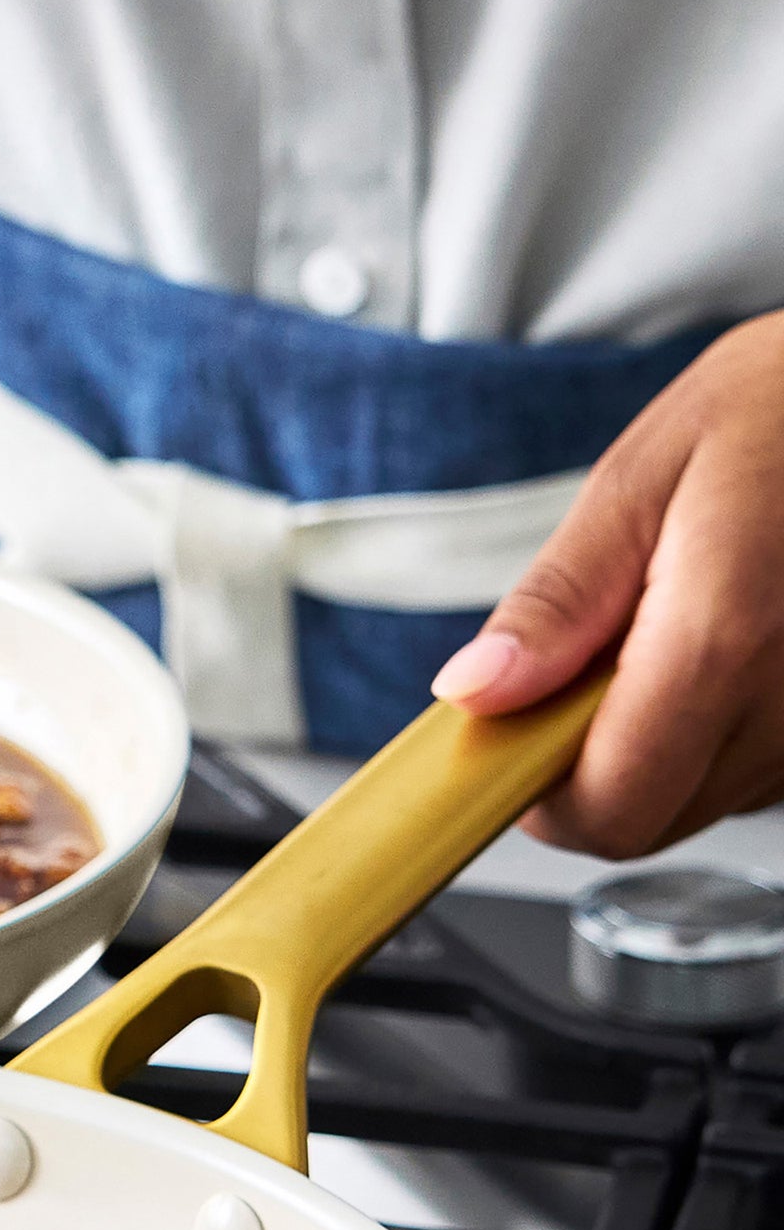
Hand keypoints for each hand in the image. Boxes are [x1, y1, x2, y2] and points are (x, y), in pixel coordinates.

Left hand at [432, 311, 783, 855]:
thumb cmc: (776, 410)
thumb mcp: (640, 479)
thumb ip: (557, 600)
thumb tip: (476, 690)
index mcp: (723, 641)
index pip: (609, 808)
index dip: (538, 797)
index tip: (508, 740)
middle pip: (648, 819)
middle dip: (588, 766)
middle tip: (580, 666)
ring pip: (698, 801)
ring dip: (653, 745)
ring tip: (663, 632)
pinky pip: (751, 770)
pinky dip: (710, 729)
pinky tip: (720, 643)